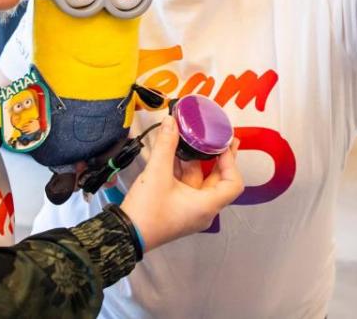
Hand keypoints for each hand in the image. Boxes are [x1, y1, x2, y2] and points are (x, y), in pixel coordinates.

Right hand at [120, 118, 242, 250]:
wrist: (124, 234)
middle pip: (218, 180)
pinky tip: (174, 154)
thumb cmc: (146, 213)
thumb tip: (171, 123)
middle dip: (217, 158)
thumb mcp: (157, 173)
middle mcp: (203, 210)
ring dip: (195, 161)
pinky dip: (183, 171)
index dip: (231, 162)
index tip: (222, 145)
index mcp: (206, 206)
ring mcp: (191, 210)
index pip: (233, 183)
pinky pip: (187, 186)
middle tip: (219, 137)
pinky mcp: (178, 209)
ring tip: (191, 140)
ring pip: (199, 181)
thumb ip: (166, 145)